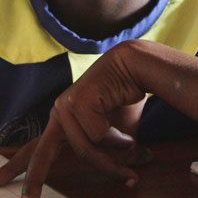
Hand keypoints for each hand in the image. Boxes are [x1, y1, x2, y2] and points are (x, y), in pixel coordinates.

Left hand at [0, 43, 146, 196]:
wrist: (134, 65)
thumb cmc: (125, 97)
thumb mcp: (118, 135)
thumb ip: (115, 154)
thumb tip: (134, 177)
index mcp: (64, 121)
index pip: (37, 148)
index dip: (18, 166)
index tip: (1, 181)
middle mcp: (60, 114)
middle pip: (43, 154)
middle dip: (34, 179)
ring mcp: (67, 106)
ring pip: (85, 149)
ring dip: (111, 161)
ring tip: (131, 155)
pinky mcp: (78, 101)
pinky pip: (98, 135)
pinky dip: (117, 140)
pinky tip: (127, 136)